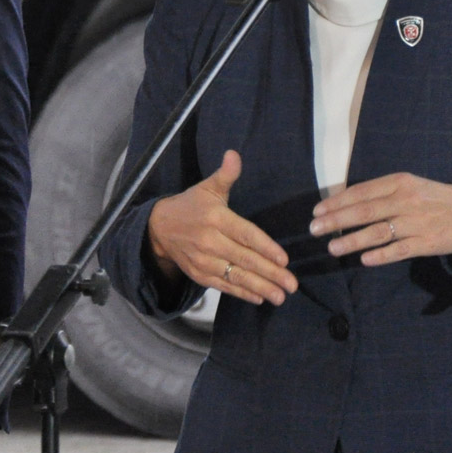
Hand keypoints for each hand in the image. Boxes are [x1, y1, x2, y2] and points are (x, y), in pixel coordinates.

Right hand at [147, 149, 297, 305]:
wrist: (159, 228)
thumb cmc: (191, 205)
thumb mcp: (207, 187)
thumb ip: (226, 175)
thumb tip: (234, 155)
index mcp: (216, 218)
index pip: (245, 234)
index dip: (265, 247)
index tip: (284, 259)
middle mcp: (210, 241)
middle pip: (244, 259)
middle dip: (270, 273)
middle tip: (292, 284)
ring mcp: (203, 260)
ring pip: (235, 276)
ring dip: (260, 287)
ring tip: (281, 296)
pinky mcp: (199, 274)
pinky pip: (223, 285)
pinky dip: (241, 293)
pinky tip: (259, 297)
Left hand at [309, 172, 451, 265]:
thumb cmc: (435, 198)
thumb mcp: (410, 185)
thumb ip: (382, 192)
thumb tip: (346, 202)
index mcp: (399, 182)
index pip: (361, 192)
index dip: (337, 202)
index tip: (317, 211)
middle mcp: (405, 200)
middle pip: (364, 211)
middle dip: (336, 220)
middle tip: (314, 229)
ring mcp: (416, 222)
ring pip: (378, 231)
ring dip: (352, 240)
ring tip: (332, 248)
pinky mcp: (427, 243)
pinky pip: (399, 249)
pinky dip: (380, 255)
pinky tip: (364, 260)